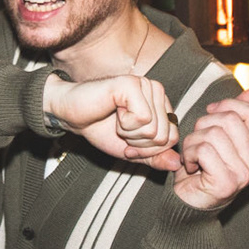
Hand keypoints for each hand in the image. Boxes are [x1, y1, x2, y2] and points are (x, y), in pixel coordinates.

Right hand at [43, 73, 182, 170]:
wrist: (72, 116)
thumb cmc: (100, 128)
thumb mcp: (132, 151)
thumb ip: (154, 158)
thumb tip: (176, 164)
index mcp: (160, 104)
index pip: (172, 138)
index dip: (149, 149)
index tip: (129, 143)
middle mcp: (156, 91)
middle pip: (165, 136)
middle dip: (139, 143)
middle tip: (121, 132)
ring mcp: (145, 85)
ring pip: (154, 129)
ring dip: (130, 134)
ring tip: (117, 121)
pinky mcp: (132, 84)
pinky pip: (143, 119)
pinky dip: (124, 125)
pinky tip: (113, 111)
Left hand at [171, 88, 248, 210]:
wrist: (188, 205)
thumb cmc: (202, 170)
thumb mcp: (219, 137)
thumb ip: (237, 116)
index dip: (229, 105)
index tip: (211, 112)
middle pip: (230, 119)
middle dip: (204, 124)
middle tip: (198, 141)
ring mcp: (243, 174)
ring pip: (213, 133)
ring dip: (193, 141)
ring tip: (192, 156)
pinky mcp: (226, 182)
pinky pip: (203, 149)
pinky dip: (189, 154)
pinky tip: (189, 166)